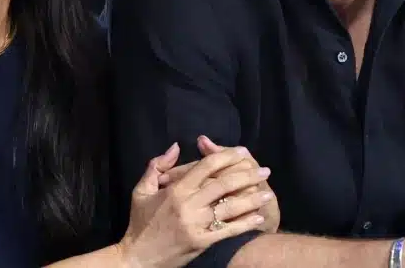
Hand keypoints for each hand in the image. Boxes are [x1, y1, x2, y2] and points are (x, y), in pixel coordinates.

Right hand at [120, 143, 273, 267]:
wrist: (137, 258)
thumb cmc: (140, 222)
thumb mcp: (141, 191)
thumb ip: (157, 166)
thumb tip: (176, 147)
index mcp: (176, 190)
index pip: (206, 166)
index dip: (226, 156)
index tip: (242, 152)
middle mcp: (188, 205)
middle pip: (223, 184)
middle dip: (247, 175)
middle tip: (265, 171)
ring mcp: (196, 225)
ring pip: (230, 208)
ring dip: (252, 199)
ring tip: (268, 193)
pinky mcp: (201, 243)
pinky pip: (228, 231)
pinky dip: (245, 224)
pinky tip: (258, 217)